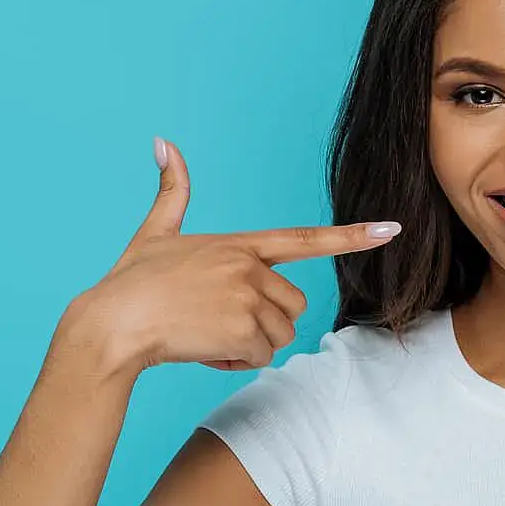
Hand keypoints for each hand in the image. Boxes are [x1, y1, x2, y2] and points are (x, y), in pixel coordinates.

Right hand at [72, 137, 400, 372]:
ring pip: (279, 335)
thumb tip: (163, 142)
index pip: (305, 239)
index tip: (392, 230)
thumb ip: (171, 191)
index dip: (353, 236)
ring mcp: (248, 297)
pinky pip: (260, 357)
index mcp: (237, 244)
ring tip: (205, 334)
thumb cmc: (131, 283)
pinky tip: (204, 351)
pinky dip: (234, 363)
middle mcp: (249, 266)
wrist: (112, 324)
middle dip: (264, 322)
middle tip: (218, 323)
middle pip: (293, 305)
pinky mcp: (243, 328)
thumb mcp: (155, 232)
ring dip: (248, 346)